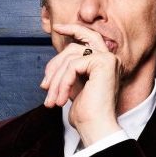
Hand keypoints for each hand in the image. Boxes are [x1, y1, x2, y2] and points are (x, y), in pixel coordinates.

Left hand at [40, 23, 122, 145]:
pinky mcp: (103, 62)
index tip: (57, 28)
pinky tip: (62, 99)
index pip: (89, 38)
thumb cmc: (86, 115)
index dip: (73, 29)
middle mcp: (111, 59)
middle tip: (44, 85)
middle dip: (56, 60)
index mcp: (105, 64)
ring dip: (56, 80)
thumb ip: (69, 72)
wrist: (96, 128)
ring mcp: (109, 59)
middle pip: (77, 45)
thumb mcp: (73, 88)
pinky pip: (73, 65)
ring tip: (52, 100)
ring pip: (71, 58)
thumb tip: (52, 67)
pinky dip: (63, 83)